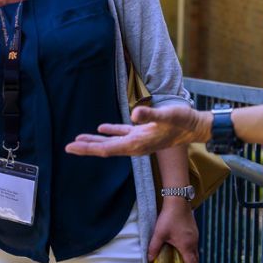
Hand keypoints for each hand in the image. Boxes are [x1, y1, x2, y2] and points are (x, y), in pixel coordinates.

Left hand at [65, 105, 210, 157]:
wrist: (196, 126)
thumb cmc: (182, 121)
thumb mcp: (166, 116)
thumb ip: (150, 115)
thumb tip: (135, 114)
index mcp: (136, 144)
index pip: (106, 149)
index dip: (87, 148)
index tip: (70, 148)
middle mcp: (135, 145)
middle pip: (105, 148)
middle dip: (86, 148)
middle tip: (67, 147)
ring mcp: (139, 140)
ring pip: (111, 142)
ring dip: (95, 141)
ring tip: (78, 140)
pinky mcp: (143, 133)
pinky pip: (122, 134)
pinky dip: (110, 132)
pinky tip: (101, 129)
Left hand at [148, 197, 199, 262]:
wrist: (178, 201)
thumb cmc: (169, 218)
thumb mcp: (159, 233)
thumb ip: (154, 247)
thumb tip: (149, 259)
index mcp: (186, 246)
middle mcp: (193, 242)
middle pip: (195, 259)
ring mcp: (195, 235)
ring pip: (196, 251)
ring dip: (194, 260)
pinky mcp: (194, 230)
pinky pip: (195, 244)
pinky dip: (192, 251)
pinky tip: (187, 250)